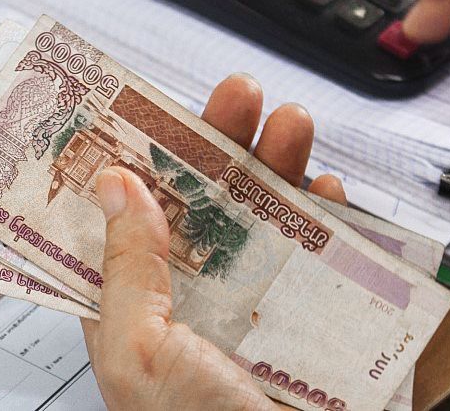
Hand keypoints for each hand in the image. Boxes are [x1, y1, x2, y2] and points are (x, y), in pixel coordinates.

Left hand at [80, 74, 344, 410]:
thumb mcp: (139, 354)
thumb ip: (127, 269)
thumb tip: (115, 184)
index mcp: (136, 316)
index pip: (125, 221)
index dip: (131, 160)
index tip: (136, 106)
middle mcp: (197, 308)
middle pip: (203, 205)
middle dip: (219, 144)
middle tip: (234, 94)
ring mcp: (261, 315)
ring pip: (267, 221)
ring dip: (281, 166)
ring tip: (291, 125)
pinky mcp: (318, 326)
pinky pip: (328, 260)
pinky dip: (334, 220)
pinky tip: (330, 191)